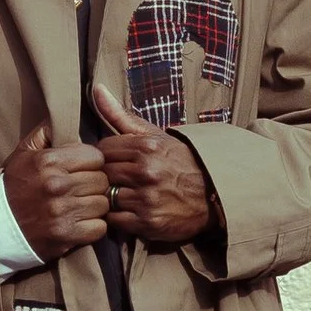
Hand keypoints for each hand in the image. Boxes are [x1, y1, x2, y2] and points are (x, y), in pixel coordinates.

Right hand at [1, 122, 109, 258]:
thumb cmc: (13, 188)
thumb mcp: (22, 154)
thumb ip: (44, 134)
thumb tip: (63, 116)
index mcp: (49, 161)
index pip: (95, 156)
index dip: (92, 163)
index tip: (83, 170)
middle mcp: (57, 185)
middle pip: (102, 180)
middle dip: (94, 184)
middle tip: (82, 189)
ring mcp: (62, 211)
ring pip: (102, 203)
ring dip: (95, 206)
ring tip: (81, 206)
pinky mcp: (66, 235)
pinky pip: (99, 227)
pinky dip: (93, 227)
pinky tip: (80, 222)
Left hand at [91, 80, 215, 245]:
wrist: (214, 196)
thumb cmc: (180, 163)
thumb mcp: (155, 135)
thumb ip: (120, 115)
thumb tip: (96, 88)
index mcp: (146, 147)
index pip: (101, 151)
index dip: (105, 158)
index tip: (114, 163)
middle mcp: (146, 172)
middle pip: (102, 175)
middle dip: (106, 178)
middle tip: (117, 181)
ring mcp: (147, 199)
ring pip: (107, 198)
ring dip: (111, 198)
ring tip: (123, 196)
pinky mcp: (149, 223)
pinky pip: (116, 221)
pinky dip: (119, 218)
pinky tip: (129, 212)